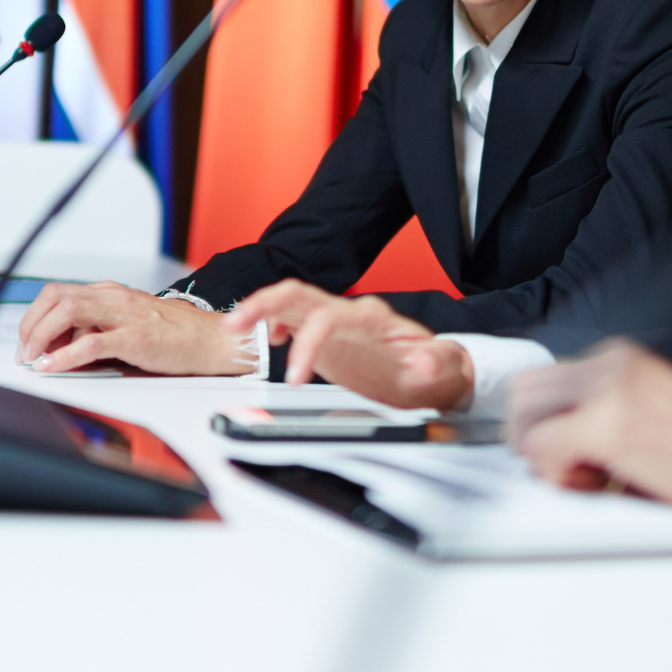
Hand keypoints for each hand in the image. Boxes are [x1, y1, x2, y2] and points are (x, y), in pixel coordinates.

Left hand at [14, 281, 253, 375]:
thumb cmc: (175, 335)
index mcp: (111, 293)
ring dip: (41, 336)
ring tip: (32, 358)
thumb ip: (97, 330)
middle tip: (23, 351)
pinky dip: (64, 356)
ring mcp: (124, 315)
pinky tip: (52, 367)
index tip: (26, 340)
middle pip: (56, 297)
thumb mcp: (128, 324)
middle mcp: (114, 298)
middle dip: (30, 325)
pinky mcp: (135, 337)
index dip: (34, 315)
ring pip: (68, 312)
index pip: (59, 293)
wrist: (213, 339)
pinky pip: (91, 342)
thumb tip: (62, 349)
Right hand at [224, 280, 473, 410]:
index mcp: (371, 318)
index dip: (308, 343)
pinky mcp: (323, 335)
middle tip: (234, 325)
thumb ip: (433, 362)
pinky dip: (271, 323)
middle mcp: (348, 313)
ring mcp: (333, 321)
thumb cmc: (433, 369)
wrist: (430, 371)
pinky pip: (290, 318)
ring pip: (289, 301)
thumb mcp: (440, 370)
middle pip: (299, 294)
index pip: (329, 318)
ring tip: (231, 328)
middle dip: (264, 305)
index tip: (295, 377)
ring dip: (258, 310)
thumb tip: (425, 360)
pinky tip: (267, 340)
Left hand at [507, 339, 671, 512]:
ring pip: (525, 419)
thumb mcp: (643, 413)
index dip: (543, 424)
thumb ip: (594, 412)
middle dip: (534, 438)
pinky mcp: (610, 424)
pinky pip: (543, 448)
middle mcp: (610, 364)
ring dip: (544, 455)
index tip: (570, 452)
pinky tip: (598, 481)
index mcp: (617, 359)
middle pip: (523, 394)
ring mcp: (609, 390)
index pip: (541, 381)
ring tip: (590, 474)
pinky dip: (558, 474)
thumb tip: (543, 439)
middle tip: (574, 467)